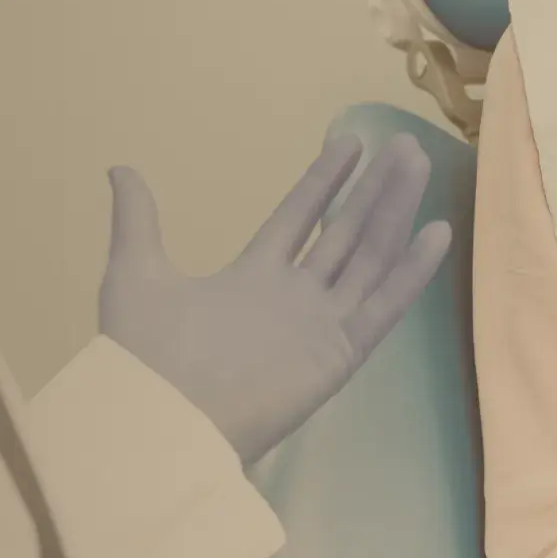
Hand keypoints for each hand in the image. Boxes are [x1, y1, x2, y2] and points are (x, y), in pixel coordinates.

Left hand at [96, 132, 452, 463]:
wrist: (158, 416)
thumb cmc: (143, 351)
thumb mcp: (134, 272)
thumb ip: (137, 220)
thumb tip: (119, 168)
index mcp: (251, 278)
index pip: (298, 218)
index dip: (323, 180)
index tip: (349, 141)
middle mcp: (292, 298)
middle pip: (344, 233)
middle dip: (374, 190)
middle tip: (405, 146)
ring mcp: (319, 325)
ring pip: (369, 258)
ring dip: (395, 213)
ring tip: (419, 166)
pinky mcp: (337, 354)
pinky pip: (382, 308)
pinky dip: (411, 273)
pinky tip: (436, 233)